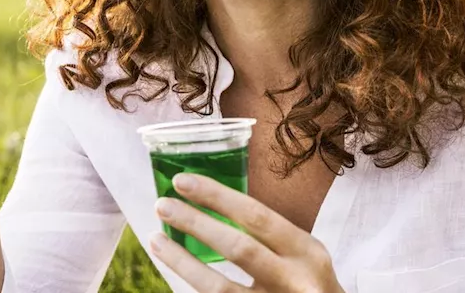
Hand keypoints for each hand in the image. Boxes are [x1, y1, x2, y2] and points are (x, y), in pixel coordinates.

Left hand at [150, 173, 344, 292]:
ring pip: (219, 287)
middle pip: (237, 248)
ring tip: (157, 241)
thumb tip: (211, 206)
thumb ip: (270, 236)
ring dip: (182, 262)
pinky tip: (176, 272)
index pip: (257, 216)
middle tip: (163, 205)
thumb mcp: (303, 255)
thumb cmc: (308, 282)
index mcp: (306, 251)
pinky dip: (194, 286)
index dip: (217, 197)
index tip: (182, 181)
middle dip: (195, 223)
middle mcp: (294, 280)